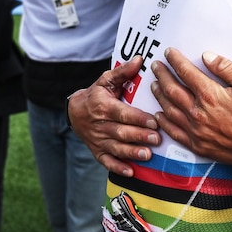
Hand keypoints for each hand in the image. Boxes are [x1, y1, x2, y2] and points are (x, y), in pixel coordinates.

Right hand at [67, 55, 160, 176]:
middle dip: (140, 136)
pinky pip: (106, 161)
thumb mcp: (106, 80)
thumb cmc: (96, 94)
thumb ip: (123, 72)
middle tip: (157, 139)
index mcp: (103, 105)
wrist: (74, 111)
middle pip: (121, 132)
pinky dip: (117, 167)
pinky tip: (130, 172)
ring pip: (116, 148)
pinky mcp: (97, 151)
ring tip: (148, 155)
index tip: (154, 121)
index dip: (138, 118)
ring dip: (132, 152)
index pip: (122, 113)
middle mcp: (99, 124)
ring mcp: (98, 140)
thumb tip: (140, 59)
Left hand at [152, 48, 231, 175]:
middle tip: (155, 66)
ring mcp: (196, 131)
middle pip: (172, 90)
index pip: (186, 73)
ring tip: (154, 85)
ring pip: (169, 110)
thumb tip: (207, 56)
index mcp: (211, 95)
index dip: (175, 61)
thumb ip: (227, 68)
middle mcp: (199, 113)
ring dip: (159, 96)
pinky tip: (159, 115)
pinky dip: (164, 122)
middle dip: (162, 75)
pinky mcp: (197, 145)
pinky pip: (174, 132)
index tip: (169, 52)